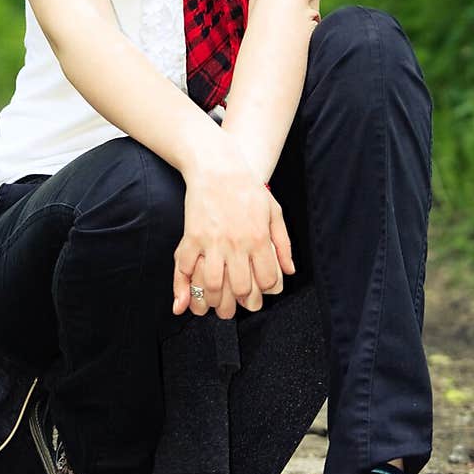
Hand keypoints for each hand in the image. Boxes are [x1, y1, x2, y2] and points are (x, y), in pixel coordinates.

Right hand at [172, 152, 294, 319]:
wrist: (218, 166)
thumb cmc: (248, 188)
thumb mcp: (275, 213)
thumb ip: (283, 244)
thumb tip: (289, 271)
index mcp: (259, 238)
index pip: (267, 280)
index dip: (264, 293)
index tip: (257, 295)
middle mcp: (237, 243)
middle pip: (240, 288)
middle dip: (238, 304)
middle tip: (234, 308)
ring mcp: (212, 241)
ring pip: (212, 284)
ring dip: (212, 301)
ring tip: (213, 307)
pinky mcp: (192, 236)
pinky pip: (186, 267)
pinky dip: (184, 285)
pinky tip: (186, 296)